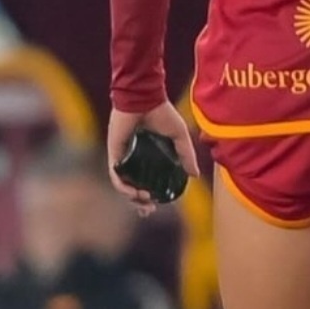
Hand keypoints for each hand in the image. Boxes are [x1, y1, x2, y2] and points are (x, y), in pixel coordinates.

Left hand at [107, 100, 199, 215]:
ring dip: (132, 197)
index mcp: (149, 156)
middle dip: (140, 203)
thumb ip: (187, 155)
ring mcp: (123, 156)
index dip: (150, 197)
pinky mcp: (115, 153)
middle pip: (133, 187)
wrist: (145, 98)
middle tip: (149, 210)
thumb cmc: (162, 113)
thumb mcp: (179, 137)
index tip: (158, 206)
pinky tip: (133, 192)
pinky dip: (123, 186)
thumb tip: (195, 176)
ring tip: (145, 201)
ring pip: (124, 185)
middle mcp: (134, 159)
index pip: (147, 181)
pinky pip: (115, 175)